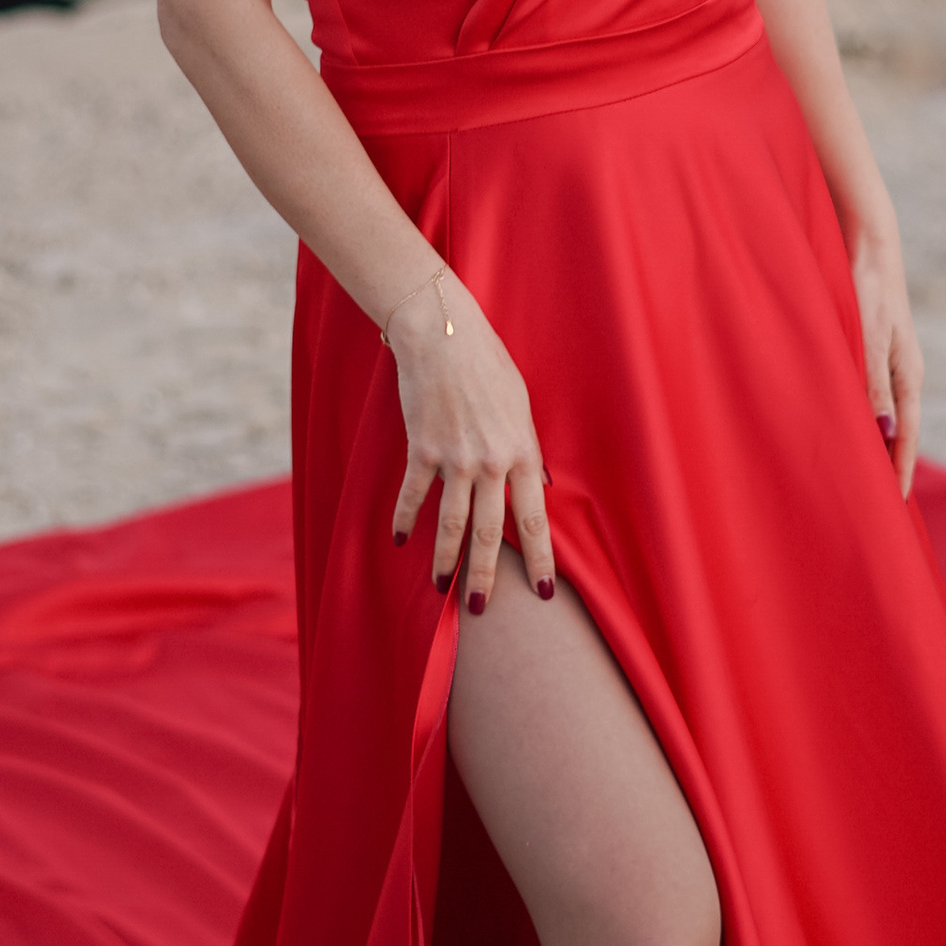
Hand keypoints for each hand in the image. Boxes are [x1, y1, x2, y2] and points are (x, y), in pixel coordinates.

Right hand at [386, 272, 554, 611]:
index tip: (544, 591)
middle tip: (483, 609)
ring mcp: (455, 459)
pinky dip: (406, 520)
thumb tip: (536, 486)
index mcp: (522, 452)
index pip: (535, 519)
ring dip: (445, 560)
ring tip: (441, 588)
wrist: (443, 336)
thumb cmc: (487, 365)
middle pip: (491, 533)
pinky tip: (401, 541)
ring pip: (452, 524)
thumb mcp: (521, 406)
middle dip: (487, 576)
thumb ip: (527, 450)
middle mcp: (491, 462)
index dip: (541, 559)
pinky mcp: (422, 450)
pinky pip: (415, 497)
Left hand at [853, 217, 923, 496]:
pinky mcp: (870, 352)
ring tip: (858, 480)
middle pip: (897, 434)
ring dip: (872, 447)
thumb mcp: (867, 334)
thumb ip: (872, 381)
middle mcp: (901, 375)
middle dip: (888, 468)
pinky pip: (868, 398)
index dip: (899, 473)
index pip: (906, 438)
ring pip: (881, 417)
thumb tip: (884, 431)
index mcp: (908, 376)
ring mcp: (887, 364)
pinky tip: (846, 431)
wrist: (865, 241)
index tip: (893, 508)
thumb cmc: (865, 284)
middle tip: (874, 508)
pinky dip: (861, 421)